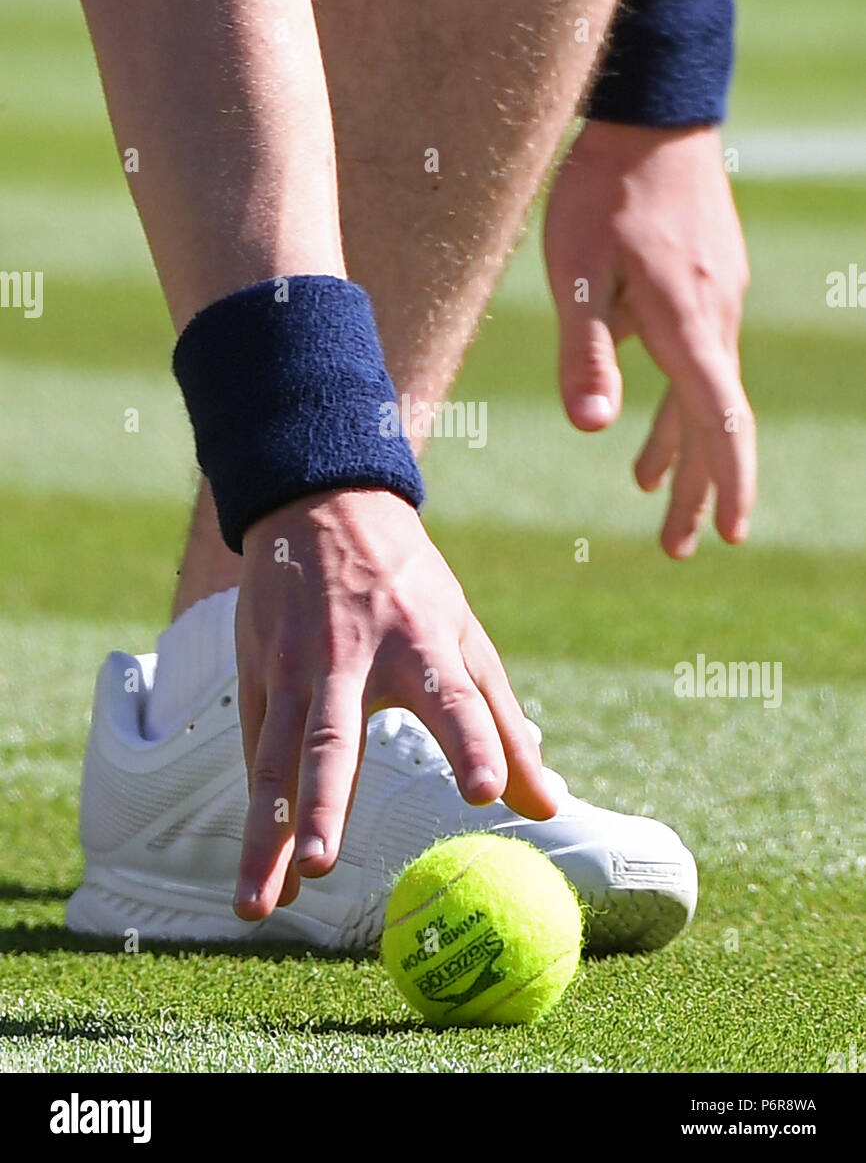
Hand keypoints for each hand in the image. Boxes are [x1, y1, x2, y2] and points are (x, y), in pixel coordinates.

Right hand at [233, 488, 555, 918]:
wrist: (319, 505)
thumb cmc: (409, 584)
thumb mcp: (465, 634)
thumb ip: (501, 721)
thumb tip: (549, 806)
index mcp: (419, 641)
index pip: (451, 697)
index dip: (472, 743)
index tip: (488, 794)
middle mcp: (348, 657)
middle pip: (333, 738)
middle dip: (324, 803)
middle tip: (323, 867)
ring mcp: (293, 668)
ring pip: (274, 760)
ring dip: (266, 836)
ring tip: (260, 908)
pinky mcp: (256, 676)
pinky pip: (257, 758)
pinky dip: (258, 820)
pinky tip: (265, 882)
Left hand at [544, 120, 755, 558]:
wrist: (652, 111)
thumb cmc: (605, 189)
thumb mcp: (578, 272)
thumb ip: (585, 351)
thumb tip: (594, 428)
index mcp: (688, 327)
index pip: (721, 425)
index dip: (726, 485)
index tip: (728, 535)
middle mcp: (714, 320)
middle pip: (711, 424)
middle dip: (694, 489)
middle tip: (677, 548)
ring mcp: (715, 299)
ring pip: (702, 393)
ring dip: (678, 449)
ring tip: (649, 494)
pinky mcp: (703, 281)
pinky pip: (695, 359)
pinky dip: (672, 401)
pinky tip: (638, 415)